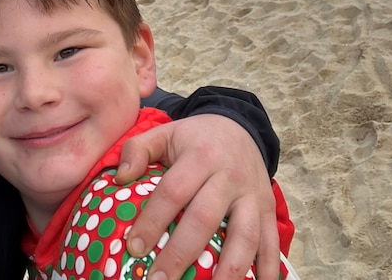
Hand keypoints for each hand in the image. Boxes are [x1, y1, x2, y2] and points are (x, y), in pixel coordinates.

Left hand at [115, 114, 279, 279]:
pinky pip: (272, 242)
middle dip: (181, 253)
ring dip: (228, 270)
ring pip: (245, 236)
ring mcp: (253, 196)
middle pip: (205, 218)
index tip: (134, 247)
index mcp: (200, 156)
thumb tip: (119, 177)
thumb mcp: (164, 133)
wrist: (239, 126)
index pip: (173, 191)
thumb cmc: (194, 139)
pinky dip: (269, 269)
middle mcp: (229, 177)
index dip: (153, 220)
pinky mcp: (269, 210)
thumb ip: (137, 149)